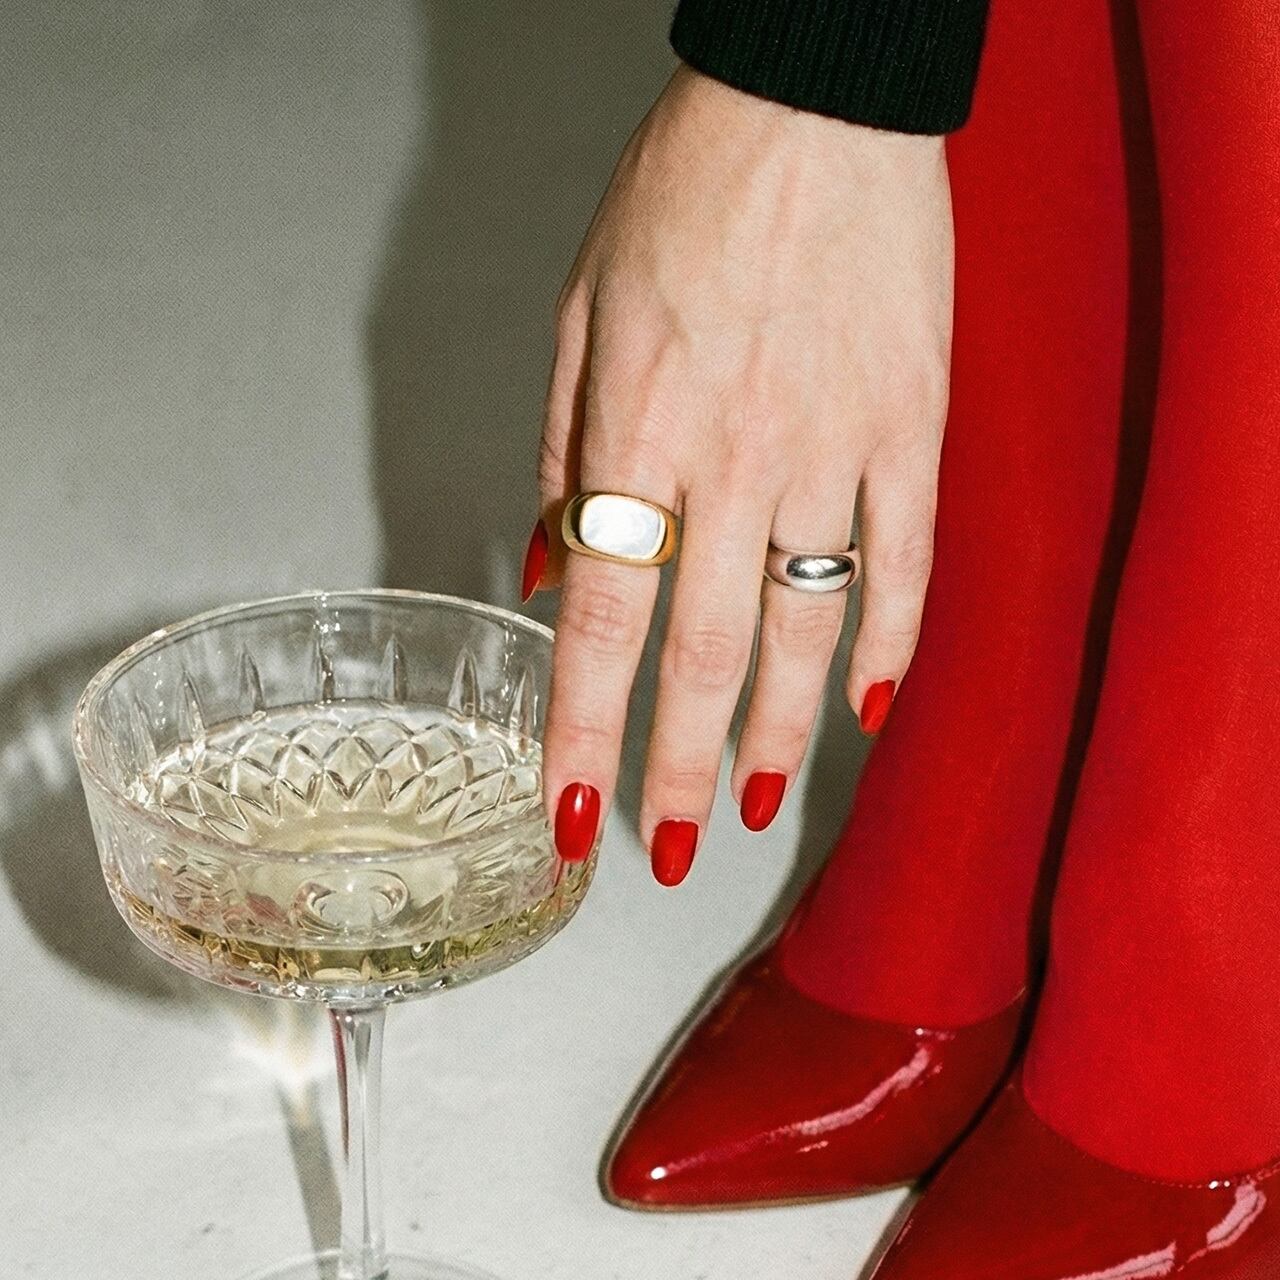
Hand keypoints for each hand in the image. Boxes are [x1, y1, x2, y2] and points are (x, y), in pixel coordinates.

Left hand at [530, 66, 952, 880]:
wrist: (812, 104)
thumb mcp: (579, 318)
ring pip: (802, 633)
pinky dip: (890, 643)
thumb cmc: (684, 198)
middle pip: (701, 656)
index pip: (604, 624)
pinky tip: (867, 711)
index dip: (584, 730)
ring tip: (751, 808)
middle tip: (665, 849)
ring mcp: (833, 451)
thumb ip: (564, 457)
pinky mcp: (911, 428)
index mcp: (639, 435)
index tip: (570, 810)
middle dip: (675, 769)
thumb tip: (553, 572)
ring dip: (773, 734)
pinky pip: (905, 562)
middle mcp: (734, 462)